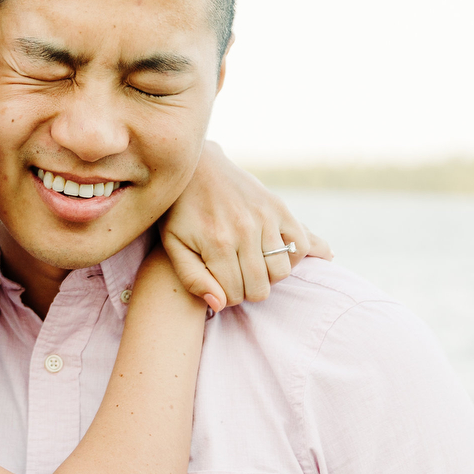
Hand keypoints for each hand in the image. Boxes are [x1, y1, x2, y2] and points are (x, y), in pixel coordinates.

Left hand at [161, 142, 331, 311]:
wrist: (196, 168)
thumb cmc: (180, 212)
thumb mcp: (173, 245)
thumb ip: (192, 278)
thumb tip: (219, 305)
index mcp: (216, 243)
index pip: (234, 294)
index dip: (226, 297)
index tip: (219, 286)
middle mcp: (244, 230)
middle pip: (260, 288)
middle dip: (246, 290)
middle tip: (235, 278)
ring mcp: (264, 217)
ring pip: (281, 271)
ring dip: (267, 276)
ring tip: (250, 267)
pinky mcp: (278, 206)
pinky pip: (300, 245)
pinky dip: (290, 257)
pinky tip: (270, 254)